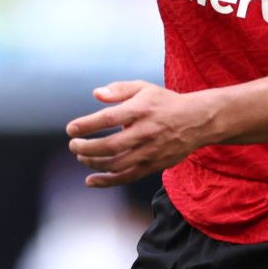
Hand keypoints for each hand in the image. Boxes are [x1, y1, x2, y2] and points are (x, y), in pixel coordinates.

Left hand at [64, 80, 214, 187]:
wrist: (197, 121)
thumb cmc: (164, 102)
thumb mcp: (142, 87)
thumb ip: (118, 89)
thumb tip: (96, 94)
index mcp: (140, 110)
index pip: (108, 119)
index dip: (87, 125)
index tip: (70, 129)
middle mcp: (145, 132)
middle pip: (111, 145)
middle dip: (86, 148)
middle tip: (73, 145)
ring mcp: (151, 151)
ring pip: (118, 164)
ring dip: (94, 164)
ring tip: (81, 157)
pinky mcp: (154, 165)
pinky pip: (128, 177)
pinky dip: (108, 181)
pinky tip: (91, 180)